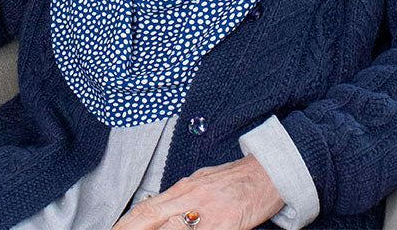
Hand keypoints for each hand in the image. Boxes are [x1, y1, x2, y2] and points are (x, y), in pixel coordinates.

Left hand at [112, 154, 284, 229]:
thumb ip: (181, 196)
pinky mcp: (226, 224)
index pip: (146, 207)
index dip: (126, 222)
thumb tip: (161, 208)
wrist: (270, 172)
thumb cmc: (237, 179)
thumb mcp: (203, 182)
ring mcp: (208, 212)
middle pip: (150, 218)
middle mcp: (191, 198)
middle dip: (129, 228)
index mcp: (184, 188)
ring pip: (171, 229)